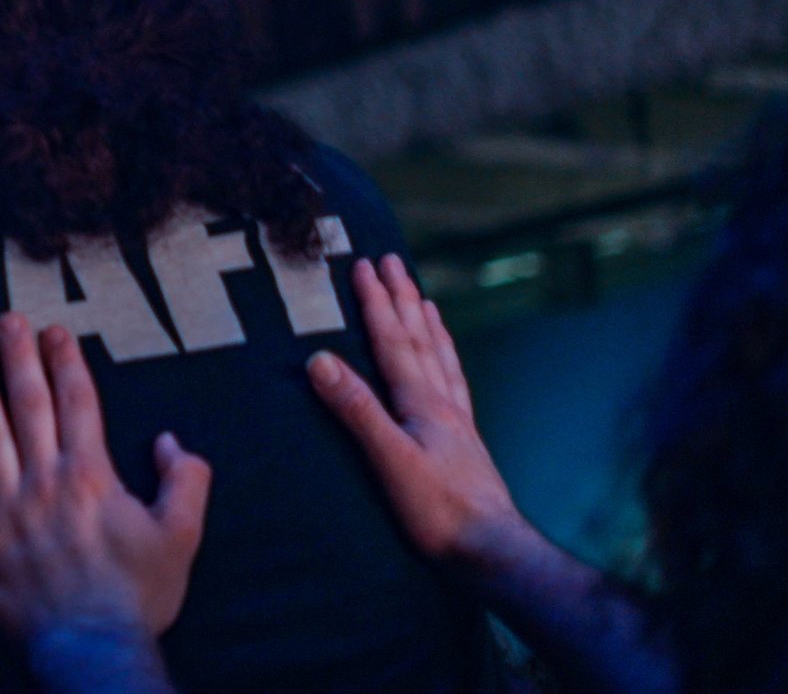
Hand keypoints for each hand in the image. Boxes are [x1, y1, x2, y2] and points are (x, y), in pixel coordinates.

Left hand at [0, 315, 211, 644]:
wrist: (90, 651)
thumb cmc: (137, 597)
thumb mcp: (181, 539)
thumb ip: (185, 484)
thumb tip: (171, 441)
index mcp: (92, 477)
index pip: (77, 403)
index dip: (66, 362)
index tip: (56, 330)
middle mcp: (45, 481)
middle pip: (29, 404)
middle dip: (17, 356)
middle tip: (5, 317)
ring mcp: (8, 506)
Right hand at [308, 255, 525, 569]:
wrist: (493, 551)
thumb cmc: (439, 511)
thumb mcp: (389, 460)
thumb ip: (356, 410)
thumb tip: (320, 360)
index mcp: (422, 403)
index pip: (393, 342)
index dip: (377, 303)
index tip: (364, 265)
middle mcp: (442, 404)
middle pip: (420, 340)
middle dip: (402, 299)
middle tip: (392, 262)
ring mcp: (457, 424)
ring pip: (441, 361)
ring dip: (429, 325)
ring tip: (424, 299)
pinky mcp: (464, 446)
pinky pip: (455, 389)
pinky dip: (448, 364)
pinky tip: (448, 365)